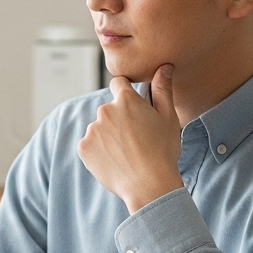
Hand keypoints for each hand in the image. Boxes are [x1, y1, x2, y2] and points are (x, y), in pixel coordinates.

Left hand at [78, 64, 183, 214]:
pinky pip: (90, 145)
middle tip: (135, 140)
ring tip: (126, 154)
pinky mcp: (83, 147)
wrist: (149, 186)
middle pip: (109, 110)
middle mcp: (105, 110)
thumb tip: (163, 67)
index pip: (119, 84)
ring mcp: (92, 129)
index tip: (132, 107)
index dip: (126, 93)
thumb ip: (163, 90)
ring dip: (108, 136)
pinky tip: (114, 161)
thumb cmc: (163, 152)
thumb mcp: (168, 119)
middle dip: (119, 120)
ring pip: (99, 128)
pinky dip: (98, 151)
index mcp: (126, 100)